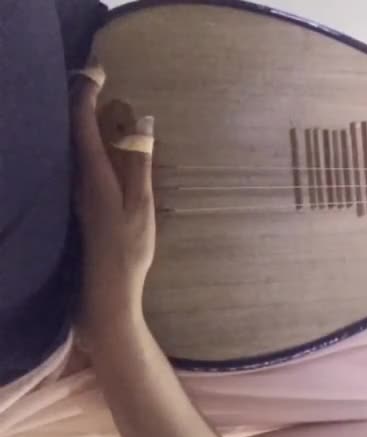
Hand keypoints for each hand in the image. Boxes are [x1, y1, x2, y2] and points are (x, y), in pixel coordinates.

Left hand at [71, 62, 155, 308]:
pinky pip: (83, 161)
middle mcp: (79, 179)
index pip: (81, 122)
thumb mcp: (141, 204)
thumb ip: (141, 162)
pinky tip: (104, 147)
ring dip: (85, 121)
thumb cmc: (128, 247)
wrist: (108, 286)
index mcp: (93, 174)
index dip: (86, 92)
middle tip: (99, 80)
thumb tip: (144, 121)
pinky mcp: (84, 203)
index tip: (98, 70)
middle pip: (72, 129)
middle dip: (82, 100)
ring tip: (103, 105)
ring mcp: (79, 192)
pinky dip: (91, 143)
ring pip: (76, 146)